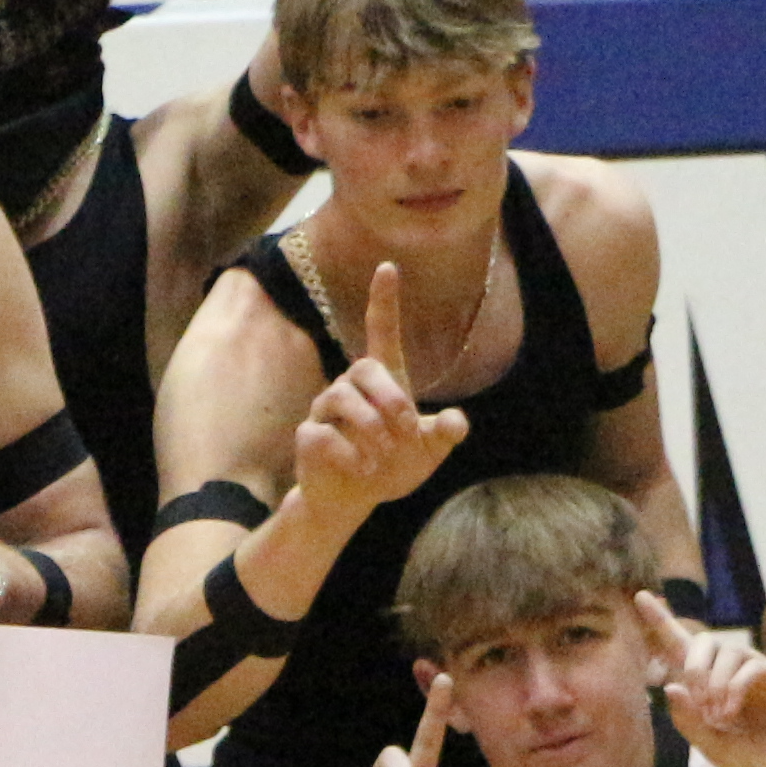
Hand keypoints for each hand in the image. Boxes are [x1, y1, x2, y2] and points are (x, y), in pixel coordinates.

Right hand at [287, 261, 472, 517]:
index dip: (385, 300)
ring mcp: (325, 411)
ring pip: (339, 397)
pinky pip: (322, 435)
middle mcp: (351, 388)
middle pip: (364, 367)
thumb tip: (457, 422)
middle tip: (407, 430)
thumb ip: (444, 434)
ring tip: (383, 456)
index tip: (389, 266)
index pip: (382, 331)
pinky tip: (364, 471)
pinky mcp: (308, 437)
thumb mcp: (427, 453)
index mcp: (383, 383)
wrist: (351, 499)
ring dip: (370, 428)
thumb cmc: (390, 467)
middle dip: (390, 398)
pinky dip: (349, 455)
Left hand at [633, 592, 765, 766]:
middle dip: (694, 663)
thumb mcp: (712, 747)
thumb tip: (670, 684)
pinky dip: (736, 686)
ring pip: (732, 649)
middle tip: (696, 697)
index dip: (663, 623)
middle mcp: (739, 676)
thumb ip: (688, 720)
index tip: (640, 597)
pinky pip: (755, 666)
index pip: (685, 649)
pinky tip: (731, 713)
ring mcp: (765, 676)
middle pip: (708, 641)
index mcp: (715, 689)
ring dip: (715, 680)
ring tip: (718, 716)